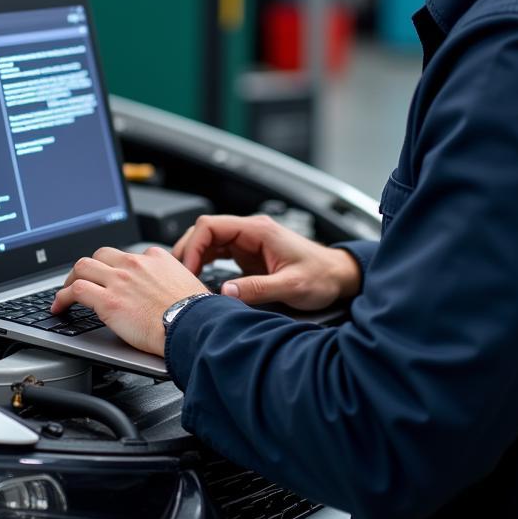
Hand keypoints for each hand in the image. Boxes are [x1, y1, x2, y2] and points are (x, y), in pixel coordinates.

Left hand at [51, 246, 206, 356]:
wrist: (192, 325)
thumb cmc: (195, 313)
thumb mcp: (188, 285)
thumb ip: (173, 282)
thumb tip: (170, 294)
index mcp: (156, 258)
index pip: (127, 256)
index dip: (116, 268)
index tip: (112, 279)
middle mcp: (135, 264)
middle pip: (101, 255)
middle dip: (89, 268)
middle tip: (83, 281)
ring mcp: (120, 280)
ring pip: (83, 266)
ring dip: (71, 279)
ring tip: (67, 292)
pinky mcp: (107, 300)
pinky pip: (76, 290)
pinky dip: (63, 297)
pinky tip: (60, 306)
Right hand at [173, 214, 360, 309]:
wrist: (338, 276)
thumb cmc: (321, 276)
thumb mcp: (291, 285)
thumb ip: (258, 288)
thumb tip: (226, 292)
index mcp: (258, 231)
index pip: (211, 226)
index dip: (193, 246)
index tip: (187, 270)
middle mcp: (251, 232)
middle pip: (205, 231)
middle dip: (187, 251)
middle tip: (179, 277)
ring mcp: (249, 243)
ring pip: (209, 242)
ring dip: (194, 258)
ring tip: (185, 280)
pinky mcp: (249, 256)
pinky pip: (218, 253)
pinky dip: (204, 263)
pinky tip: (199, 279)